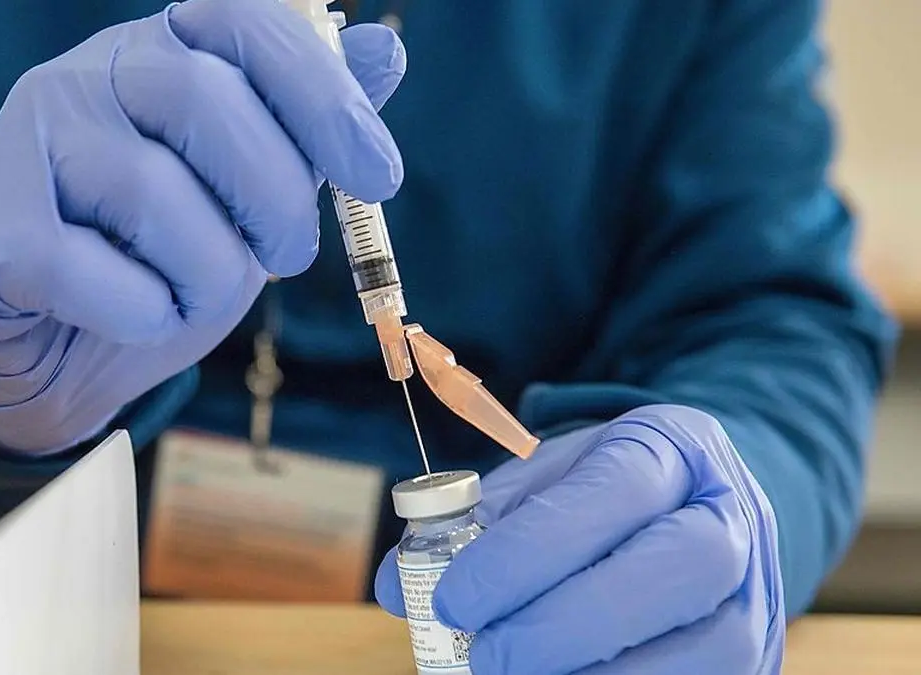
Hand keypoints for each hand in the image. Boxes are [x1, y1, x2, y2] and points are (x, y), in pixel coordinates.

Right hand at [0, 0, 405, 451]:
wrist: (37, 355)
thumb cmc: (149, 266)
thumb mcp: (244, 199)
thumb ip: (303, 130)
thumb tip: (386, 50)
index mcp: (158, 54)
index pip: (248, 22)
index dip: (324, 95)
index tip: (379, 176)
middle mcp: (85, 77)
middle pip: (205, 99)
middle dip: (274, 198)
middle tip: (284, 258)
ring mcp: (24, 144)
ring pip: (152, 194)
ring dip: (203, 277)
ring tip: (187, 299)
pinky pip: (86, 271)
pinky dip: (136, 315)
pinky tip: (126, 319)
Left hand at [375, 405, 784, 673]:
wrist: (700, 509)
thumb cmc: (603, 497)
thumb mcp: (542, 483)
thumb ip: (473, 523)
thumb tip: (396, 582)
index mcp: (674, 448)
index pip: (611, 493)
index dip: (528, 553)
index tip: (454, 600)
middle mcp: (733, 515)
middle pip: (673, 570)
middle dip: (566, 624)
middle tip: (485, 656)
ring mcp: (758, 592)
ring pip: (704, 649)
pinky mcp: (757, 655)